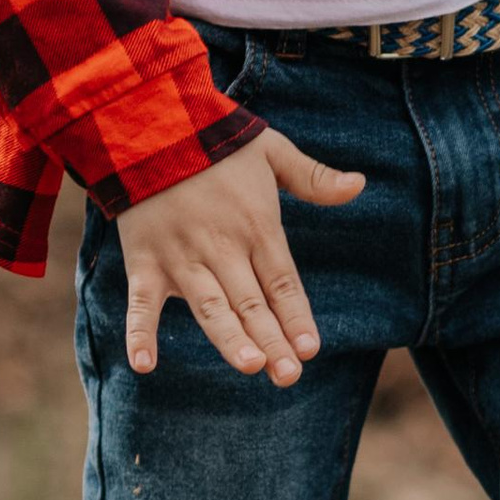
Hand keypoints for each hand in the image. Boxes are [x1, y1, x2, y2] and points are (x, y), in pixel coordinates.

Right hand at [113, 134, 362, 381]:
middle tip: (289, 376)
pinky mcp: (144, 261)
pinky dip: (139, 333)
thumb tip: (359, 184)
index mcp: (256, 226)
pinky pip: (140, 303)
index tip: (311, 348)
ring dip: (229, 338)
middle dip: (272, 341)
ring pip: (209, 307)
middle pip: (251, 303)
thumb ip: (313, 177)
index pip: (282, 282)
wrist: (152, 124)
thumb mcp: (272, 151)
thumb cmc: (216, 141)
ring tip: (251, 365)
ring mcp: (181, 258)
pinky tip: (145, 365)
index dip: (296, 316)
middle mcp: (221, 248)